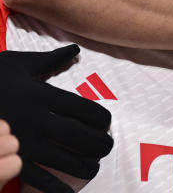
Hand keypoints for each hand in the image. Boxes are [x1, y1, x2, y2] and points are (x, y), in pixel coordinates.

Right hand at [0, 44, 113, 192]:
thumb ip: (49, 59)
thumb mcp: (18, 64)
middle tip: (106, 148)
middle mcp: (34, 119)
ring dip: (83, 166)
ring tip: (92, 167)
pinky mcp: (7, 158)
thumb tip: (74, 50)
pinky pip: (35, 178)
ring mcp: (20, 141)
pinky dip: (55, 188)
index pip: (84, 109)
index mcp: (41, 95)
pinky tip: (68, 192)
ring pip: (62, 159)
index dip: (101, 119)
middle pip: (78, 136)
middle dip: (98, 144)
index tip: (105, 123)